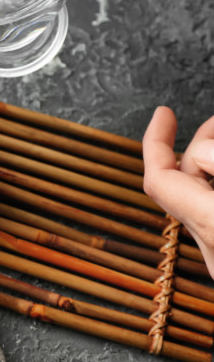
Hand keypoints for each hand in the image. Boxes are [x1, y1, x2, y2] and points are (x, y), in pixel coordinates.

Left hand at [142, 106, 213, 277]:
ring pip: (201, 200)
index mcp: (211, 224)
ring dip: (210, 167)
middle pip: (182, 186)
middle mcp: (212, 250)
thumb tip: (200, 152)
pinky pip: (211, 214)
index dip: (155, 141)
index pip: (157, 179)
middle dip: (197, 146)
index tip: (164, 113)